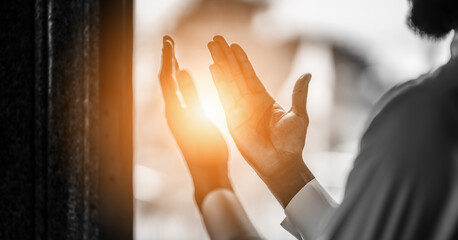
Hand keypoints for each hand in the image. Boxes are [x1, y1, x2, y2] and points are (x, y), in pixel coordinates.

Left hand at [159, 36, 230, 206]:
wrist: (208, 174)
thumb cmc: (207, 151)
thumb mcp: (200, 121)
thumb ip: (191, 96)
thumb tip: (182, 71)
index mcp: (175, 110)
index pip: (167, 78)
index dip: (168, 58)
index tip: (169, 41)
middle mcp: (172, 112)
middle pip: (166, 81)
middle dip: (167, 60)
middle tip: (168, 42)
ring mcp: (178, 118)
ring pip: (171, 89)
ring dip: (172, 70)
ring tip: (173, 56)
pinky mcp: (184, 122)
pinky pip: (179, 96)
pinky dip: (180, 83)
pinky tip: (185, 83)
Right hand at [208, 36, 313, 206]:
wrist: (281, 164)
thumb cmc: (292, 143)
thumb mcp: (299, 115)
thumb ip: (298, 94)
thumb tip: (308, 73)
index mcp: (264, 98)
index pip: (249, 74)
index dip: (240, 59)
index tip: (233, 45)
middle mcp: (249, 101)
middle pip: (235, 73)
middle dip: (225, 56)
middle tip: (215, 39)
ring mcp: (239, 109)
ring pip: (227, 81)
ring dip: (219, 64)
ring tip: (211, 47)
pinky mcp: (233, 119)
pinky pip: (224, 97)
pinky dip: (218, 82)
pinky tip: (212, 68)